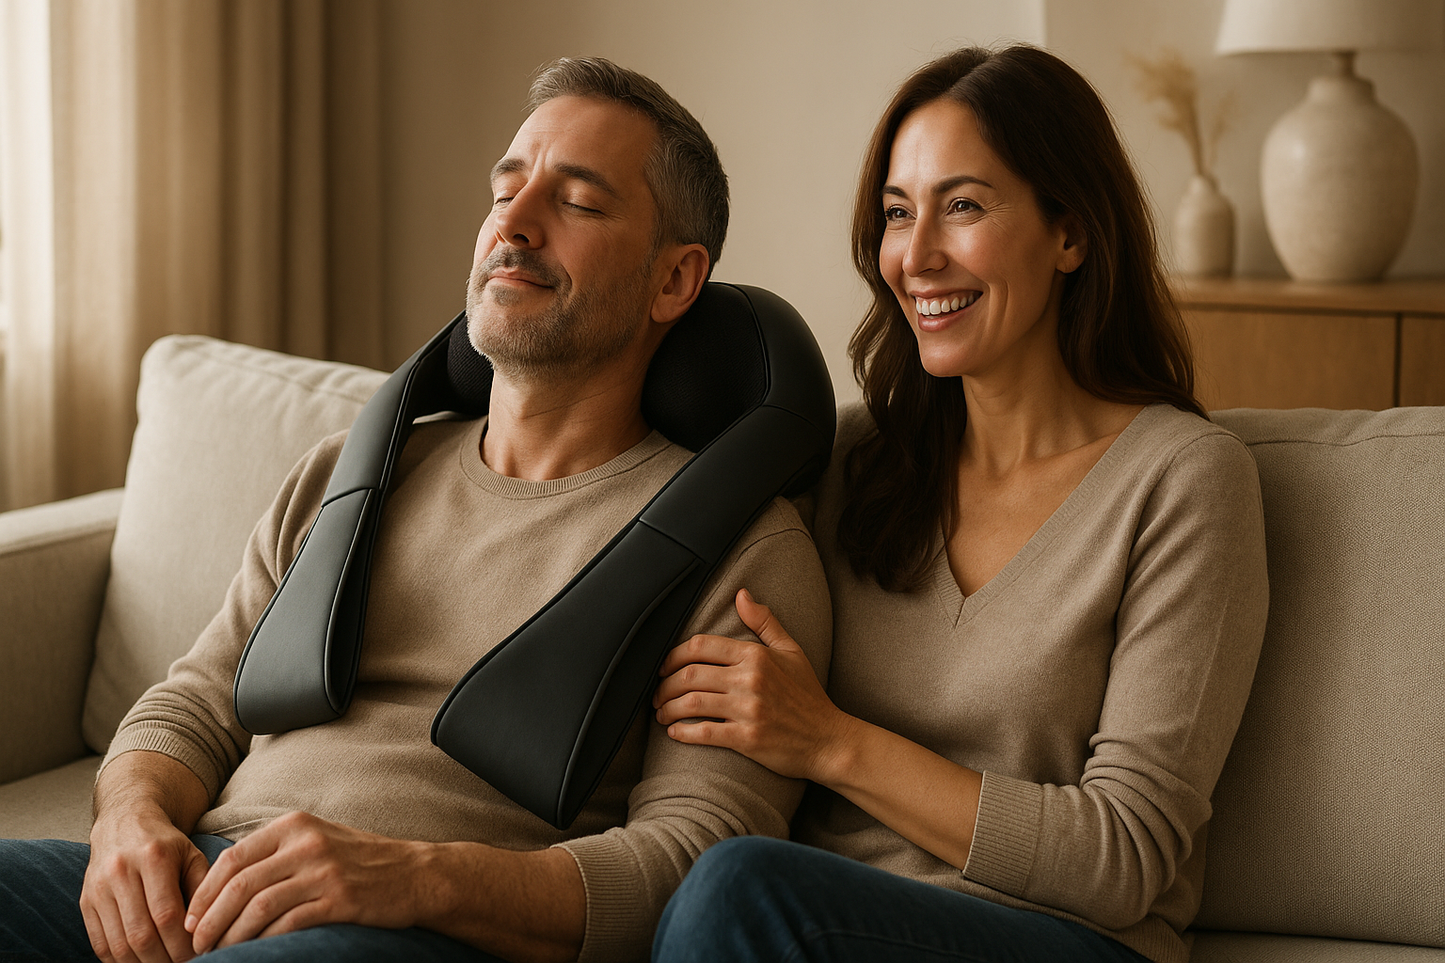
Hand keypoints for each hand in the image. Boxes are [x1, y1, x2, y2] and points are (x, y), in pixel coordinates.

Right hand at [81, 811, 209, 962]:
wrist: (125, 823)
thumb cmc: (166, 844)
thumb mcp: (192, 856)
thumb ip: (202, 888)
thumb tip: (203, 929)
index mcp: (154, 857)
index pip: (167, 914)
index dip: (182, 942)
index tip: (198, 953)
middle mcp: (121, 872)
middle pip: (141, 934)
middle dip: (164, 958)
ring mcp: (99, 888)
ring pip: (118, 943)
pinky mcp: (86, 902)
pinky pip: (99, 943)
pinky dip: (119, 960)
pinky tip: (139, 961)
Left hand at [184, 812, 427, 952]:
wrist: (415, 874)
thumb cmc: (361, 861)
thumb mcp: (317, 840)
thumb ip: (276, 852)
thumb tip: (222, 884)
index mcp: (295, 825)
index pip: (234, 858)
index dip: (205, 892)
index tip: (192, 918)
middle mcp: (307, 843)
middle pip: (240, 883)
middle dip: (209, 918)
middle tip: (197, 943)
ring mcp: (325, 871)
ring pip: (258, 905)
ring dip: (230, 935)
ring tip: (218, 953)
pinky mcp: (340, 900)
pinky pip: (288, 924)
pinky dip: (264, 942)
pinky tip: (254, 952)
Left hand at [654, 588, 847, 781]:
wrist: (828, 739)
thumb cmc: (808, 695)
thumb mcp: (791, 651)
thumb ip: (764, 622)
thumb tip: (741, 594)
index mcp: (756, 656)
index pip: (700, 646)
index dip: (673, 656)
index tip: (663, 668)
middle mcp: (750, 679)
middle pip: (689, 675)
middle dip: (664, 685)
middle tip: (656, 694)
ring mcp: (748, 710)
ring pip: (691, 703)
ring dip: (668, 709)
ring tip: (661, 714)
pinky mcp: (747, 739)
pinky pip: (704, 733)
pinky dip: (683, 733)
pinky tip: (674, 733)